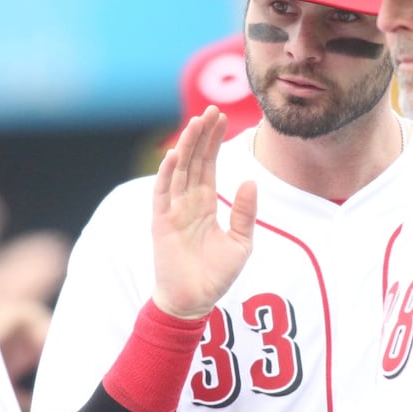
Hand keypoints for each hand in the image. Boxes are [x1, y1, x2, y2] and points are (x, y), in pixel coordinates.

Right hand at [151, 105, 256, 319]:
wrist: (194, 302)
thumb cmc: (216, 276)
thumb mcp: (241, 243)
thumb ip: (245, 213)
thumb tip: (251, 181)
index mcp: (205, 204)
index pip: (209, 165)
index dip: (214, 142)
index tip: (221, 118)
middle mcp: (187, 202)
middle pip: (194, 161)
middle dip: (202, 135)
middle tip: (211, 110)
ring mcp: (173, 211)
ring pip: (179, 171)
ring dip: (186, 146)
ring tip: (196, 123)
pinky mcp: (161, 223)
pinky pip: (163, 193)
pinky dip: (168, 174)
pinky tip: (174, 154)